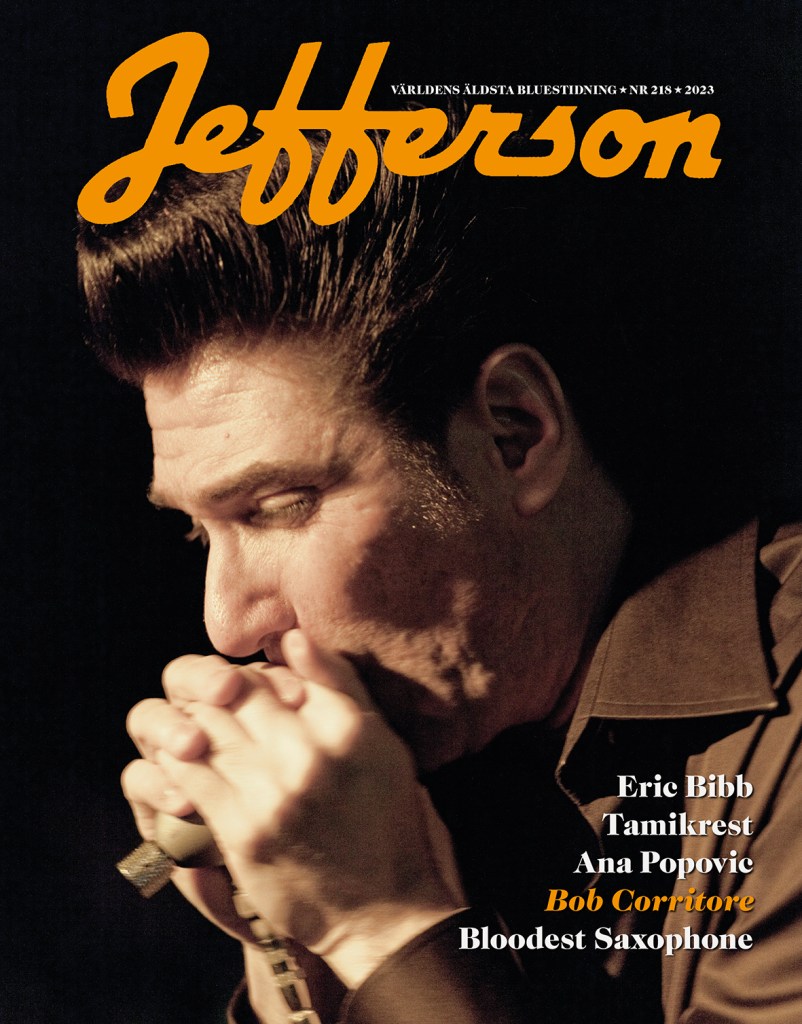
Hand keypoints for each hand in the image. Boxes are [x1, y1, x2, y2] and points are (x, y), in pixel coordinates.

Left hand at [123, 631, 463, 988]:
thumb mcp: (381, 742)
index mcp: (347, 725)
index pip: (275, 670)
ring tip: (195, 727)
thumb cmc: (386, 817)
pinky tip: (185, 762)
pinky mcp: (243, 833)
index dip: (255, 675)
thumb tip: (291, 636)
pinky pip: (191, 776)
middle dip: (215, 692)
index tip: (252, 690)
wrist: (382, 909)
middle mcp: (309, 754)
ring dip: (191, 721)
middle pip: (234, 692)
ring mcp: (273, 794)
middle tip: (211, 703)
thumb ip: (339, 684)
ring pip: (205, 726)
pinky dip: (178, 762)